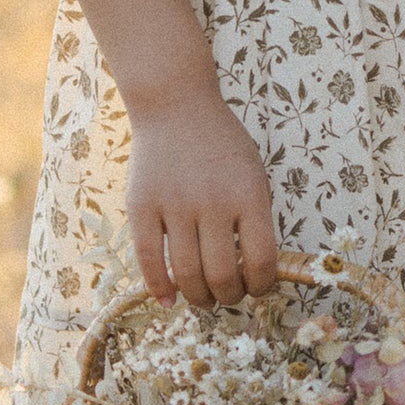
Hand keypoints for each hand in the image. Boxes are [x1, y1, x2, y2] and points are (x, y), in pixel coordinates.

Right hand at [125, 95, 277, 306]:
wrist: (176, 105)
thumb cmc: (221, 143)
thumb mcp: (253, 172)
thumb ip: (256, 217)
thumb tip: (255, 271)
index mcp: (248, 193)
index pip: (261, 259)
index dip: (262, 286)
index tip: (257, 289)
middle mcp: (212, 201)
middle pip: (221, 274)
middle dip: (229, 297)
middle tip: (228, 297)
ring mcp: (175, 204)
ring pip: (186, 274)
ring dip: (198, 298)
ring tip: (203, 299)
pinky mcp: (142, 205)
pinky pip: (149, 259)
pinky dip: (158, 288)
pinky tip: (167, 299)